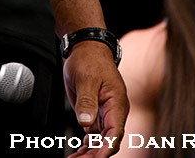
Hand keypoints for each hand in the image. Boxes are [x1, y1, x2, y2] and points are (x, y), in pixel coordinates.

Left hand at [63, 41, 128, 157]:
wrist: (86, 48)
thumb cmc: (89, 58)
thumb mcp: (86, 78)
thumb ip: (87, 101)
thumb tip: (85, 123)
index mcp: (116, 103)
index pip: (114, 132)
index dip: (105, 148)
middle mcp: (113, 111)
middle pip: (107, 141)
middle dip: (94, 154)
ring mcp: (104, 114)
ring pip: (99, 141)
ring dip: (89, 152)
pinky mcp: (95, 113)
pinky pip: (93, 134)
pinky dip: (86, 145)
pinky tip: (78, 153)